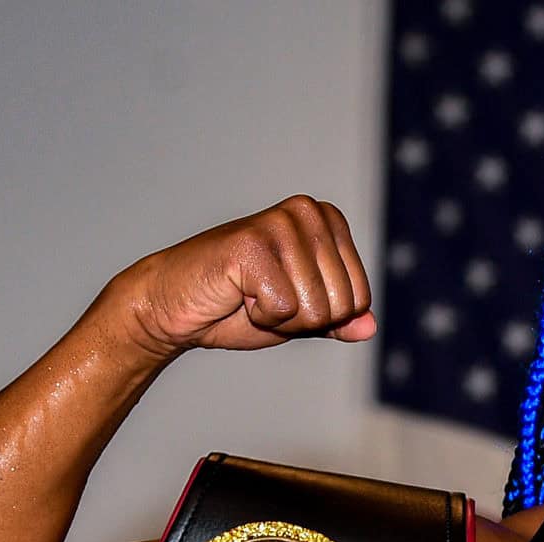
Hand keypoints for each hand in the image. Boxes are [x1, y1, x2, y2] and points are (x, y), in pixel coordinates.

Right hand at [112, 195, 376, 357]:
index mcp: (326, 220)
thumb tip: (369, 326)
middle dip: (304, 319)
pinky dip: (259, 316)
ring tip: (249, 295)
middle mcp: (307, 212)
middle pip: (341, 304)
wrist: (173, 307)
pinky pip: (284, 309)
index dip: (324, 318)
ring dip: (280, 318)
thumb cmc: (235, 307)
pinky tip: (236, 294)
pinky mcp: (251, 244)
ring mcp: (279, 224)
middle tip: (265, 300)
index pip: (360, 298)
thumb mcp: (299, 317)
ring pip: (315, 309)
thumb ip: (336, 319)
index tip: (288, 300)